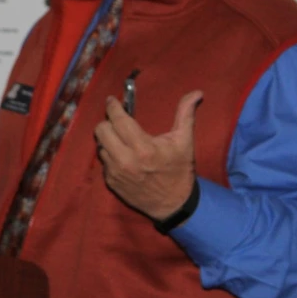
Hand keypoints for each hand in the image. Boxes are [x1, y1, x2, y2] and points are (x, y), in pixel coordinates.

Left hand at [93, 91, 202, 220]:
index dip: (112, 106)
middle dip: (108, 122)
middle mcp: (126, 160)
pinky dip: (110, 156)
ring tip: (121, 141)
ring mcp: (116, 173)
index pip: (118, 120)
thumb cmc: (179, 170)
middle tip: (117, 122)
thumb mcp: (184, 141)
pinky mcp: (111, 183)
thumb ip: (185, 114)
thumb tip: (196, 93)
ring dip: (108, 140)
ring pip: (100, 146)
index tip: (111, 100)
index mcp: (143, 148)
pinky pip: (103, 162)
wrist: (174, 204)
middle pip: (101, 130)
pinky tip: (122, 157)